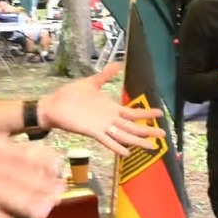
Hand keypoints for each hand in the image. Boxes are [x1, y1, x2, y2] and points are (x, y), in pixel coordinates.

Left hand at [37, 63, 165, 156]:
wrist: (53, 105)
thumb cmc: (70, 95)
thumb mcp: (91, 82)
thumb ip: (106, 75)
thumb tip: (118, 64)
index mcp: (111, 108)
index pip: (133, 113)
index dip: (146, 113)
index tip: (160, 113)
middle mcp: (109, 119)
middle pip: (133, 126)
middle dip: (148, 130)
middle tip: (164, 134)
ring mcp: (102, 126)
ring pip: (124, 135)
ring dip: (138, 141)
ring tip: (151, 146)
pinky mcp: (92, 131)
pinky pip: (107, 141)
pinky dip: (117, 147)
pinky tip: (127, 153)